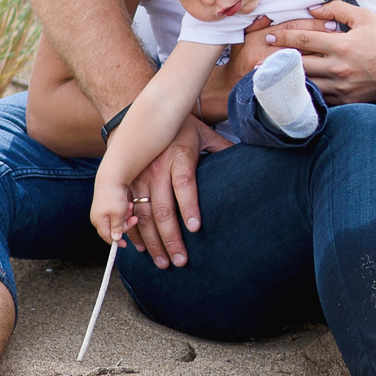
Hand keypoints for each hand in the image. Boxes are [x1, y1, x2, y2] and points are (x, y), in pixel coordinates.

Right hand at [126, 118, 217, 267]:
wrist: (145, 113)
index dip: (189, 206)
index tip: (196, 228)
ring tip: (164, 262)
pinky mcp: (127, 183)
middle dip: (171, 237)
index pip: (185, 184)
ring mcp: (139, 177)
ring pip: (143, 215)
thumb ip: (223, 148)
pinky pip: (129, 213)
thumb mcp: (204, 133)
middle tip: (181, 260)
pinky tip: (142, 249)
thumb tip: (249, 162)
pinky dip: (134, 232)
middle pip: (162, 207)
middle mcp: (156, 168)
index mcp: (180, 156)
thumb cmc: (181, 127)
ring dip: (152, 241)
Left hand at [264, 0, 375, 102]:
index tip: (268, 37)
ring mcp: (342, 87)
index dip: (283, 37)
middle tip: (255, 62)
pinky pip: (320, 99)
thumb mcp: (364, 17)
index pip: (304, 39)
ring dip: (286, 81)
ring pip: (306, 84)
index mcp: (341, 44)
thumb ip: (337, 9)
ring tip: (268, 80)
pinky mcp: (347, 100)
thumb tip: (312, 7)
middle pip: (299, 64)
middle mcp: (339, 67)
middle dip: (275, 62)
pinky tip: (292, 94)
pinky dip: (306, 95)